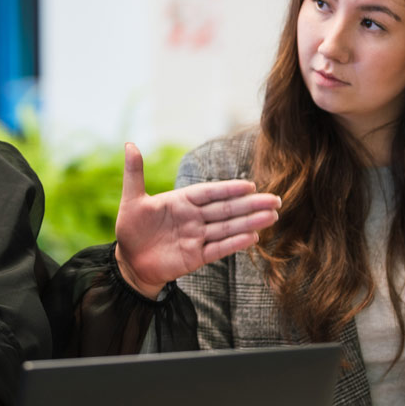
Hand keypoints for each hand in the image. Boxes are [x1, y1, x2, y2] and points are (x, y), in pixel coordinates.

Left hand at [112, 143, 279, 296]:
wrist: (129, 262)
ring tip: (272, 216)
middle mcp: (194, 217)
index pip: (210, 192)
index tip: (250, 186)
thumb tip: (129, 144)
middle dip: (250, 204)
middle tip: (275, 200)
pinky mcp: (196, 256)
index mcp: (182, 201)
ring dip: (250, 222)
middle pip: (226, 209)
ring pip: (227, 227)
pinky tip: (253, 237)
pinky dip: (235, 243)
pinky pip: (218, 248)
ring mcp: (197, 237)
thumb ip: (134, 173)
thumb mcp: (131, 200)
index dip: (229, 189)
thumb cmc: (131, 229)